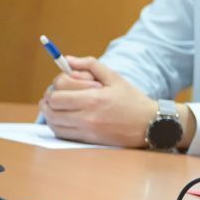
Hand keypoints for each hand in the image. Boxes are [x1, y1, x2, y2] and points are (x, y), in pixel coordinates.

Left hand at [40, 56, 155, 147]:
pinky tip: (65, 118)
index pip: (57, 95)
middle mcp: (87, 116)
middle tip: (56, 95)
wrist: (149, 124)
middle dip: (49, 100)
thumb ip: (90, 65)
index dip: (54, 87)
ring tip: (59, 106)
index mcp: (93, 98)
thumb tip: (67, 60)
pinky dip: (57, 125)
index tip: (61, 84)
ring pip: (53, 123)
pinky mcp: (88, 139)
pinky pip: (61, 134)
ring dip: (51, 113)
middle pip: (50, 109)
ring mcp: (86, 130)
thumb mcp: (115, 77)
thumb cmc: (132, 99)